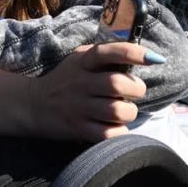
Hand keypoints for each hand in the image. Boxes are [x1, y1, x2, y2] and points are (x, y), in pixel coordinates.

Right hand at [26, 43, 148, 141]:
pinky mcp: (77, 128)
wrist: (32, 105)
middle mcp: (80, 83)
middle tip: (135, 92)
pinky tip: (115, 126)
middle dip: (136, 89)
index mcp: (83, 62)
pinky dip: (118, 132)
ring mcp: (78, 107)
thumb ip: (102, 55)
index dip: (134, 53)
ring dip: (129, 112)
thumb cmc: (65, 80)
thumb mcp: (78, 60)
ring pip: (117, 111)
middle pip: (117, 84)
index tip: (155, 59)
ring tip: (124, 111)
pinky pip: (107, 134)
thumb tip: (140, 53)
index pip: (109, 52)